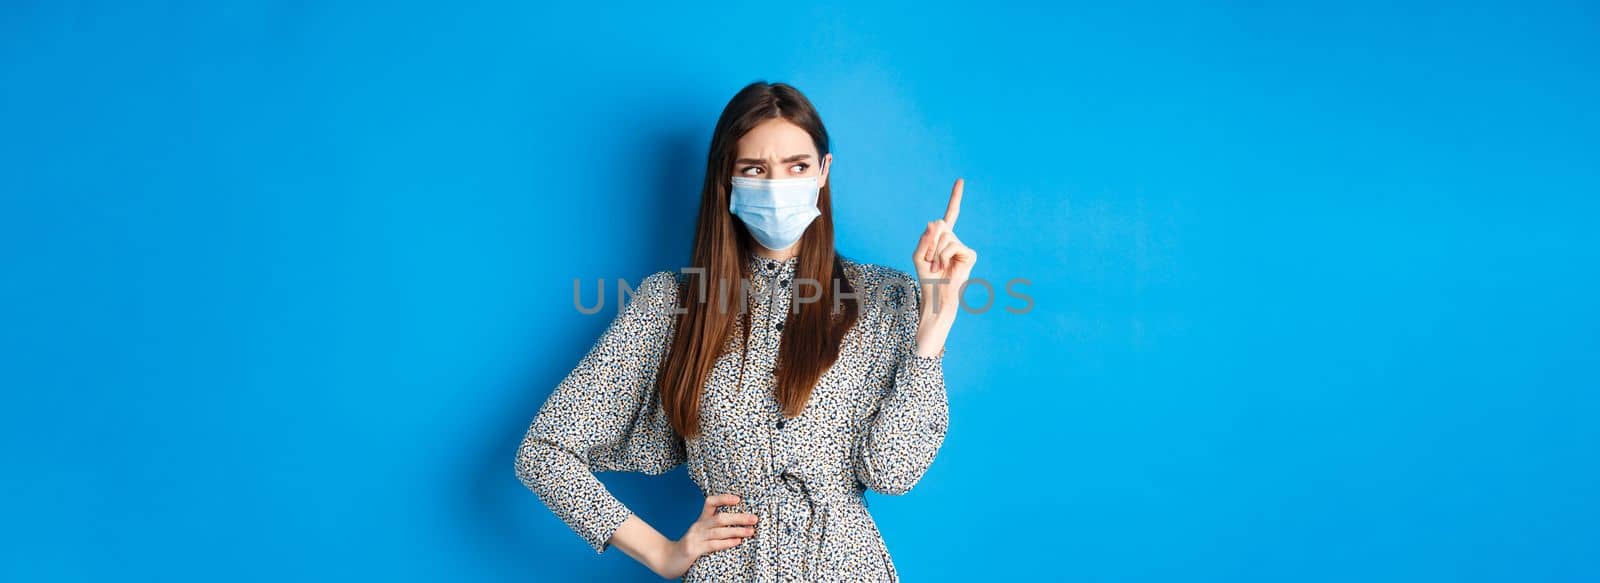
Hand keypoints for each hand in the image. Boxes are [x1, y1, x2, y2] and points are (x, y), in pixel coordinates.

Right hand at [655, 494, 758, 578]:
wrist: (667, 560)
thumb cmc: (689, 547)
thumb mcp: (701, 535)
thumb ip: (714, 529)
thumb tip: (738, 525)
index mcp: (700, 521)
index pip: (710, 503)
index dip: (723, 499)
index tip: (738, 499)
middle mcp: (698, 526)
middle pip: (720, 517)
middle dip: (739, 518)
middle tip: (754, 519)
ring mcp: (695, 537)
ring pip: (718, 531)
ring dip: (737, 530)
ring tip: (750, 531)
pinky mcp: (693, 549)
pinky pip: (712, 544)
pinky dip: (726, 542)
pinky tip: (737, 541)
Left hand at [911, 178, 977, 354]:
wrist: (937, 295)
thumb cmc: (927, 278)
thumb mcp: (918, 256)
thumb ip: (924, 238)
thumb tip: (935, 222)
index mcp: (942, 238)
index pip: (950, 215)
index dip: (955, 197)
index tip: (961, 180)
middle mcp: (954, 239)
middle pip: (940, 225)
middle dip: (930, 242)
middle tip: (931, 260)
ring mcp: (963, 247)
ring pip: (946, 237)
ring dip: (936, 253)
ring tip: (937, 266)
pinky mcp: (970, 254)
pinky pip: (953, 246)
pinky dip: (943, 257)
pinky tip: (945, 268)